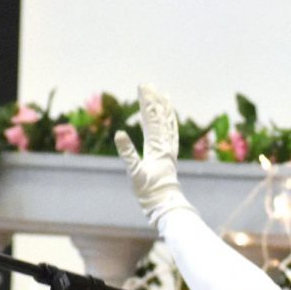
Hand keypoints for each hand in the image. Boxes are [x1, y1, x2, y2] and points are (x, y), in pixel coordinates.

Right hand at [114, 84, 185, 223]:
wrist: (165, 205)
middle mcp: (165, 146)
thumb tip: (119, 133)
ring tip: (164, 95)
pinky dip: (170, 125)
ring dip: (164, 110)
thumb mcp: (135, 173)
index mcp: (156, 147)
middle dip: (153, 101)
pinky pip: (171, 136)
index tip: (143, 86)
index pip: (151, 119)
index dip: (146, 102)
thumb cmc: (149, 192)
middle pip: (159, 118)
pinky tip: (169, 120)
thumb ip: (127, 153)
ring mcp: (168, 151)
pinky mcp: (169, 157)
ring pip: (167, 125)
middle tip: (149, 84)